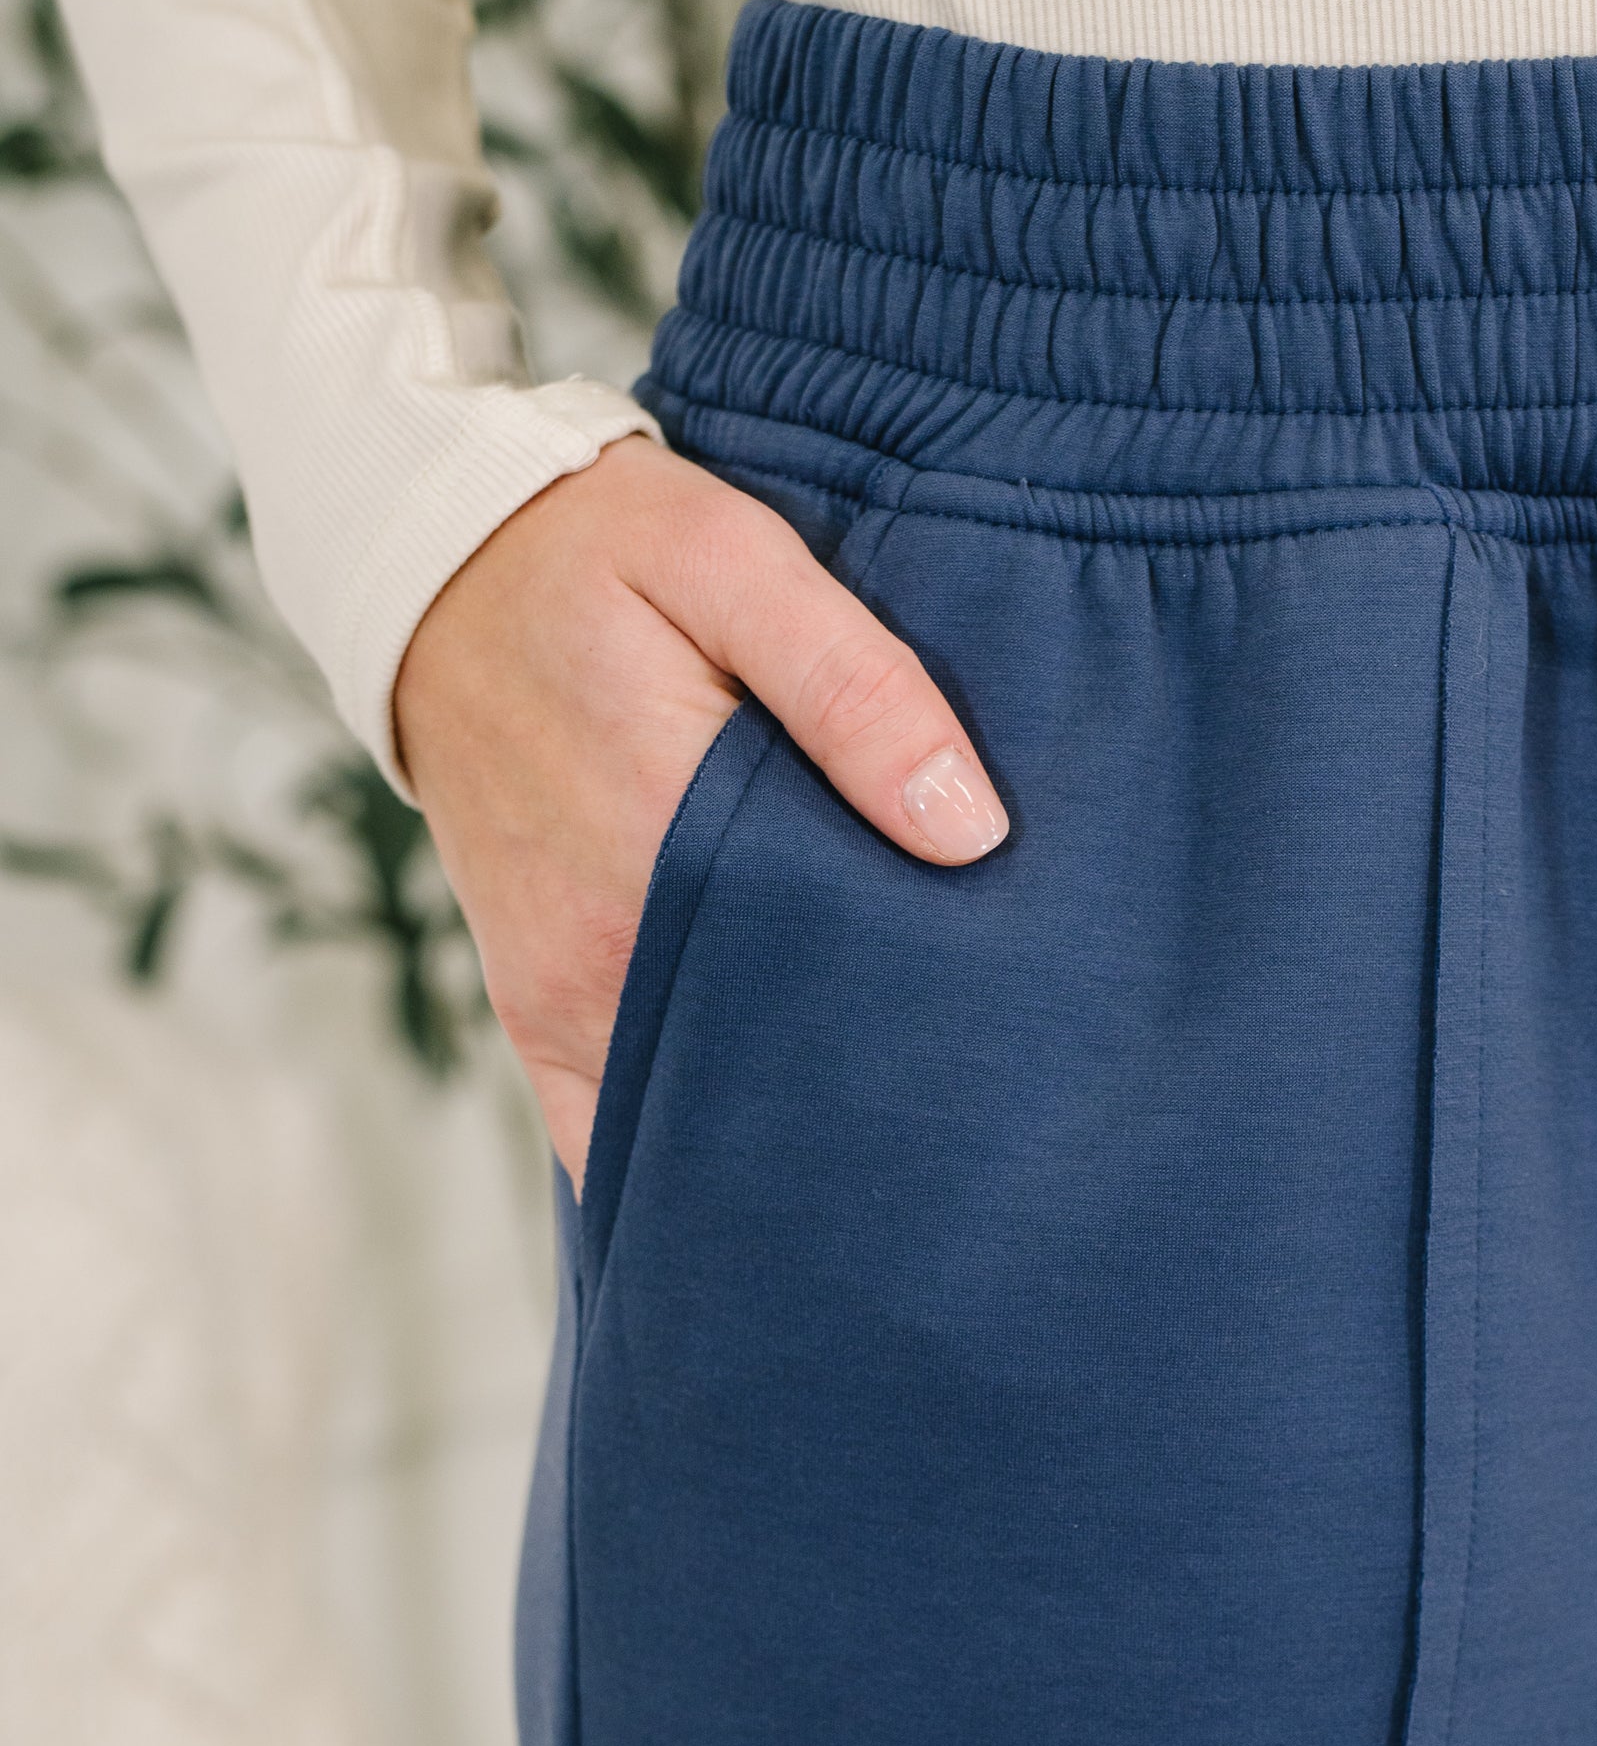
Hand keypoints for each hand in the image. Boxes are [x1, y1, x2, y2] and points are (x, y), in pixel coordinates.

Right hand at [393, 437, 1006, 1188]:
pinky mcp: (536, 1005)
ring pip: (698, 1120)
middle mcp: (604, 947)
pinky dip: (682, 1165)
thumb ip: (854, 684)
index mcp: (667, 839)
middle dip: (873, 1112)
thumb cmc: (601, 552)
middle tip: (979, 1116)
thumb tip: (969, 828)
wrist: (438, 565)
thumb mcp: (732, 559)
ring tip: (898, 1151)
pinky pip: (608, 1131)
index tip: (1009, 1072)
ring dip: (788, 1142)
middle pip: (773, 1079)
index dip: (926, 1049)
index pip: (834, 995)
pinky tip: (765, 1193)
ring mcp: (563, 990)